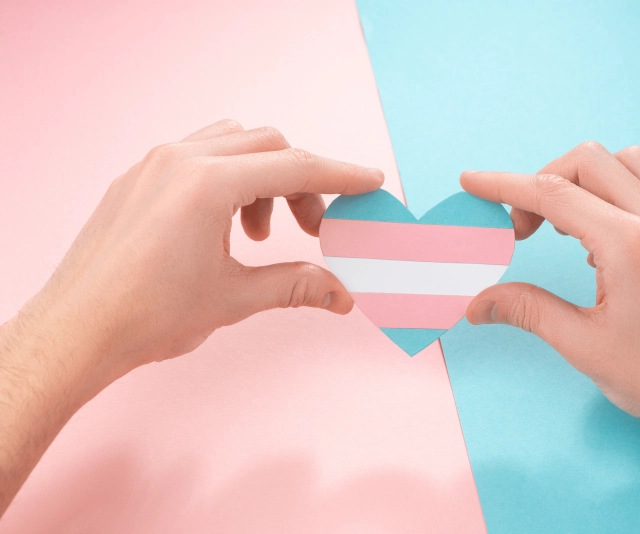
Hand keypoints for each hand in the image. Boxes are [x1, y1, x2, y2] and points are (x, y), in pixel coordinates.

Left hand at [0, 120, 382, 512]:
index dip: (341, 175)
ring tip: (259, 233)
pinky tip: (223, 223)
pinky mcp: (137, 177)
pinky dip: (228, 177)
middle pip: (268, 146)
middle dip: (301, 181)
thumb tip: (343, 295)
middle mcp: (181, 159)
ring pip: (232, 143)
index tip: (369, 181)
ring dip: (262, 177)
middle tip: (313, 227)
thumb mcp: (234, 297)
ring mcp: (154, 164)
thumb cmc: (148, 315)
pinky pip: (198, 154)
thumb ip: (296, 284)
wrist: (76, 331)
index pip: (294, 166)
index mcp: (209, 183)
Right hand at [461, 142, 639, 531]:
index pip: (553, 193)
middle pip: (586, 161)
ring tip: (554, 224)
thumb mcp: (583, 345)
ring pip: (619, 162)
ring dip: (577, 178)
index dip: (503, 184)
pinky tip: (589, 235)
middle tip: (519, 230)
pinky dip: (605, 190)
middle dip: (539, 182)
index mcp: (628, 244)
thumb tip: (479, 303)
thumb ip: (526, 311)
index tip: (472, 182)